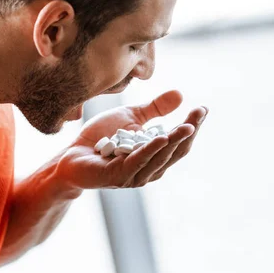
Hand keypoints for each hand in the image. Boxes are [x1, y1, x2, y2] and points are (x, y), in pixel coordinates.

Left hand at [57, 90, 207, 189]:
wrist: (71, 154)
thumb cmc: (100, 138)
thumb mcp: (131, 118)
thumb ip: (154, 109)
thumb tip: (180, 94)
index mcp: (155, 157)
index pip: (179, 142)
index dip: (192, 126)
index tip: (202, 108)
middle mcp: (149, 169)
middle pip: (175, 151)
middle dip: (188, 132)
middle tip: (198, 113)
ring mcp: (134, 176)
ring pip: (160, 158)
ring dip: (174, 141)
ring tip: (187, 126)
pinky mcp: (117, 177)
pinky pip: (138, 162)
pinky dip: (150, 150)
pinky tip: (161, 137)